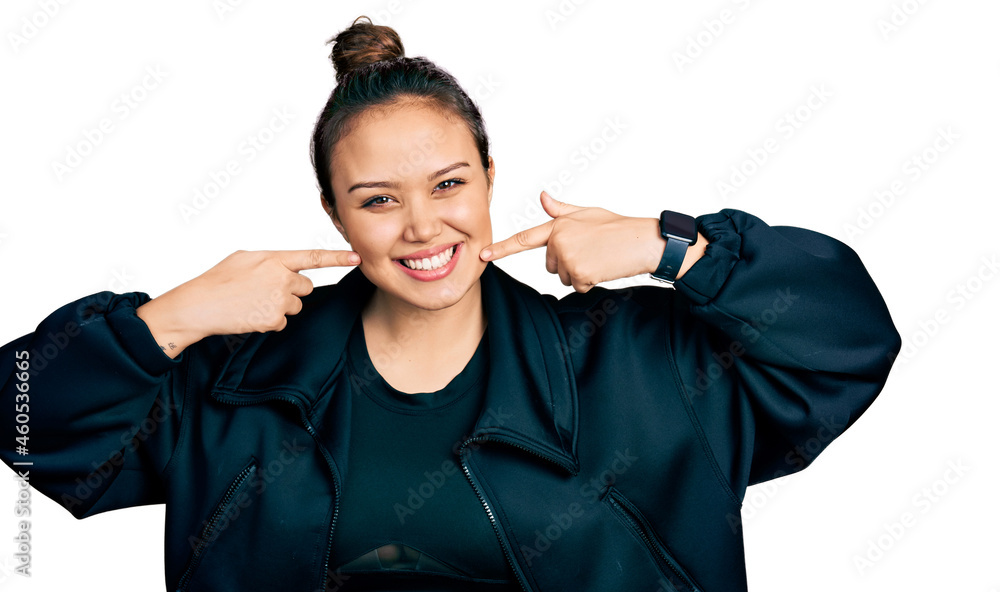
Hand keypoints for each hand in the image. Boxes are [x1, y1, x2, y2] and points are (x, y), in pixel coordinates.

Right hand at [137, 249, 359, 357]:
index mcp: (274, 259)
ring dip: (280, 306)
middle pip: (305, 286)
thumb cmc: (218, 280)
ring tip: (253, 302)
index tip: (357, 257)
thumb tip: (285, 268)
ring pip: (295, 305)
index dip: (337, 257)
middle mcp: (281, 278)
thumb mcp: (244, 258)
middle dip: (291, 290)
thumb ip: (271, 261)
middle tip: (264, 291)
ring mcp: (279, 300)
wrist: (199, 305)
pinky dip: (270, 320)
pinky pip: (283, 321)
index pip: (312, 257)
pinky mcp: (275, 320)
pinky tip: (251, 314)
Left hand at [479, 191, 668, 292]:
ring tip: (599, 258)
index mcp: (558, 225)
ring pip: (563, 277)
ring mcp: (568, 257)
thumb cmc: (618, 228)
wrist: (643, 241)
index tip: (483, 256)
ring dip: (580, 273)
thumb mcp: (587, 214)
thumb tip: (542, 197)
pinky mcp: (579, 273)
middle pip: (550, 265)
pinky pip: (577, 286)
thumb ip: (561, 211)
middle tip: (592, 252)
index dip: (502, 248)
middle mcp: (559, 240)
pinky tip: (603, 268)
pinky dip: (591, 282)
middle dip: (568, 263)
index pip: (524, 238)